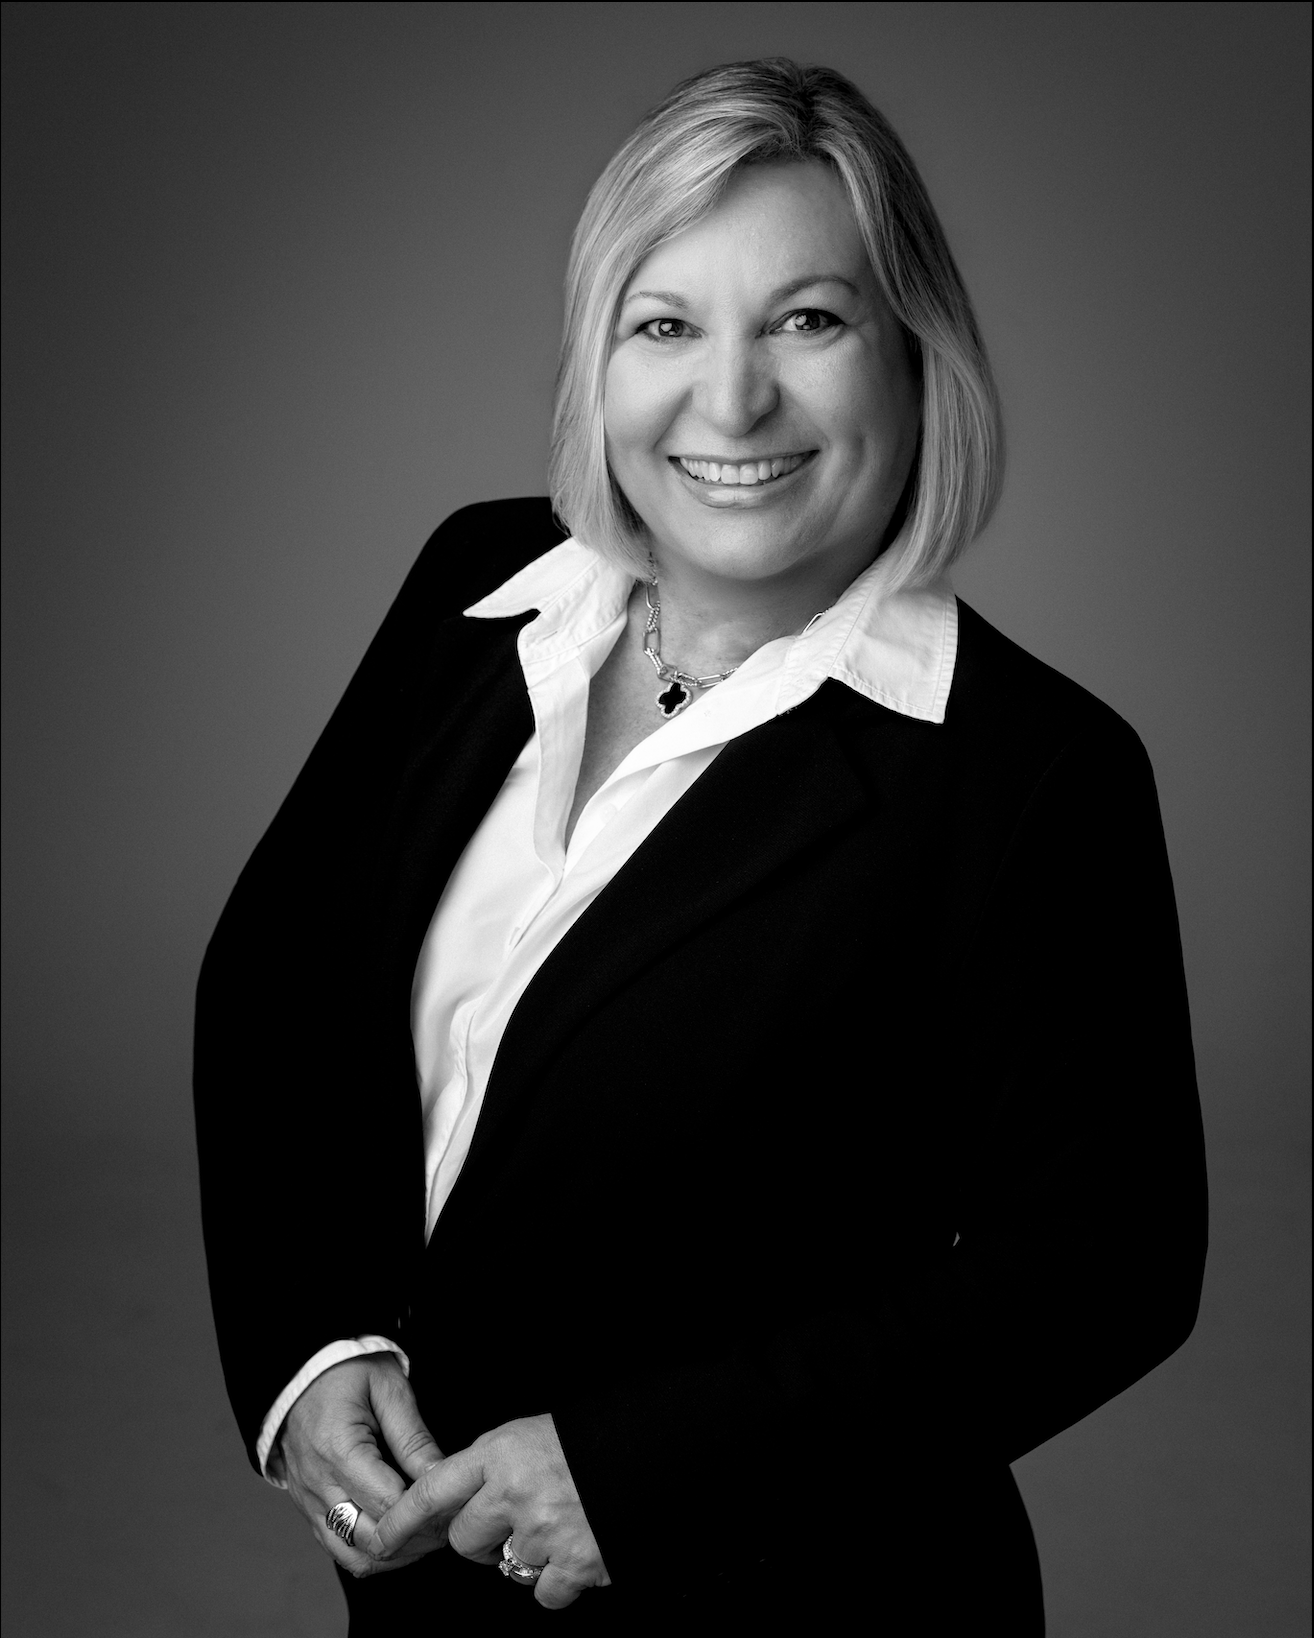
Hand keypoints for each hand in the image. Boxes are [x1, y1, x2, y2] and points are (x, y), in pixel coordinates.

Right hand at [273, 1351, 445, 1578]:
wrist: (299, 1372)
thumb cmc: (346, 1371)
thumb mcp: (388, 1389)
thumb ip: (414, 1438)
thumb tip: (441, 1477)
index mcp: (338, 1450)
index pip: (389, 1504)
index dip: (426, 1512)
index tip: (455, 1505)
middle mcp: (318, 1483)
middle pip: (371, 1538)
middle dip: (415, 1539)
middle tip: (449, 1525)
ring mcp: (308, 1500)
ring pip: (352, 1554)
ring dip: (393, 1554)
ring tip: (427, 1536)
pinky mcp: (307, 1507)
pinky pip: (337, 1547)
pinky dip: (369, 1552)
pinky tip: (397, 1537)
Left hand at [369, 1413, 610, 1607]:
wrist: (654, 1451)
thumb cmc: (590, 1442)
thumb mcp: (530, 1435)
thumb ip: (491, 1466)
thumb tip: (456, 1503)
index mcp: (501, 1452)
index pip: (433, 1489)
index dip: (403, 1518)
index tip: (381, 1539)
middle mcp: (515, 1493)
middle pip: (464, 1541)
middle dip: (483, 1540)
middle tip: (516, 1522)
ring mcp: (544, 1532)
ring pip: (506, 1569)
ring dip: (529, 1557)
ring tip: (561, 1525)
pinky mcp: (574, 1566)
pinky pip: (544, 1596)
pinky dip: (560, 1582)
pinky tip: (578, 1550)